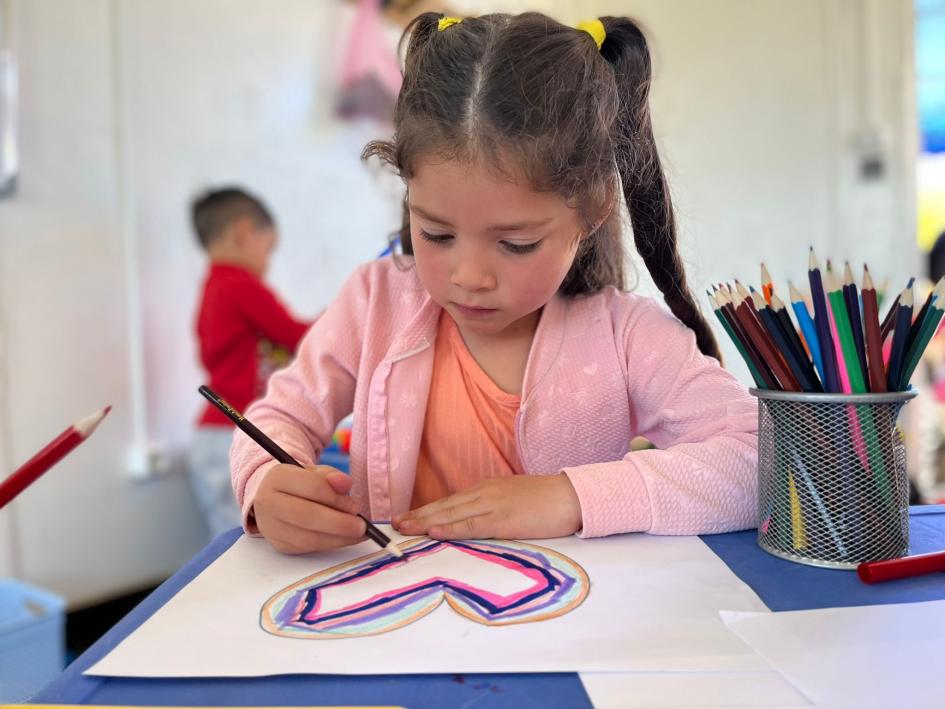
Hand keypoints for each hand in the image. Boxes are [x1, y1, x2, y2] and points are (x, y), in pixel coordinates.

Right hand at [253, 464, 365, 553]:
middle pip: (307, 516)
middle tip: (361, 526)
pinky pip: (307, 548)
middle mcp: (269, 502)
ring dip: (338, 538)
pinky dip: (330, 544)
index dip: (336, 499)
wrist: (274, 498)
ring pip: (307, 538)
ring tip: (357, 534)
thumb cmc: (300, 483)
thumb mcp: (315, 472)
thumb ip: (331, 476)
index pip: (312, 488)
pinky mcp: (279, 544)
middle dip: (339, 523)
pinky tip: (344, 538)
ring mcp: (271, 526)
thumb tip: (345, 483)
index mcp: (278, 477)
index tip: (355, 507)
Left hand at [392, 474, 581, 539]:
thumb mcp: (514, 500)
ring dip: (425, 522)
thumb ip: (494, 509)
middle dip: (418, 515)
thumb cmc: (548, 501)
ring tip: (404, 529)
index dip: (427, 510)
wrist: (573, 496)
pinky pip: (472, 525)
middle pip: (445, 505)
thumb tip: (475, 523)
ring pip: (452, 514)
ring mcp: (493, 504)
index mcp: (487, 489)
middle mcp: (485, 493)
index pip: (451, 501)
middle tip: (394, 524)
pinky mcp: (504, 519)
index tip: (407, 517)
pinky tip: (435, 531)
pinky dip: (451, 528)